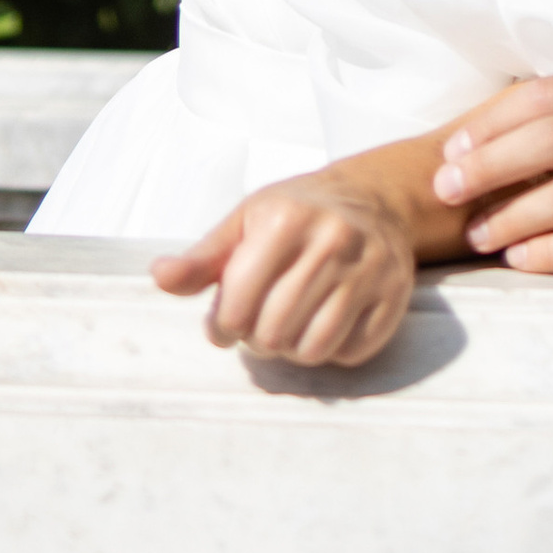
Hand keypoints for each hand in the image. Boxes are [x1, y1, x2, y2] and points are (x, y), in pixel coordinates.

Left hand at [153, 166, 418, 364]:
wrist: (374, 198)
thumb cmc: (297, 213)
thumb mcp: (245, 221)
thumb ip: (203, 258)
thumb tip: (159, 276)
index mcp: (287, 219)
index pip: (238, 305)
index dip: (222, 326)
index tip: (225, 322)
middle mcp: (332, 241)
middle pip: (273, 334)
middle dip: (256, 339)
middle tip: (260, 322)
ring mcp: (369, 270)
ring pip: (311, 350)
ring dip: (291, 349)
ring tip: (289, 325)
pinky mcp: (393, 298)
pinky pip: (349, 354)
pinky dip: (331, 350)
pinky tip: (325, 321)